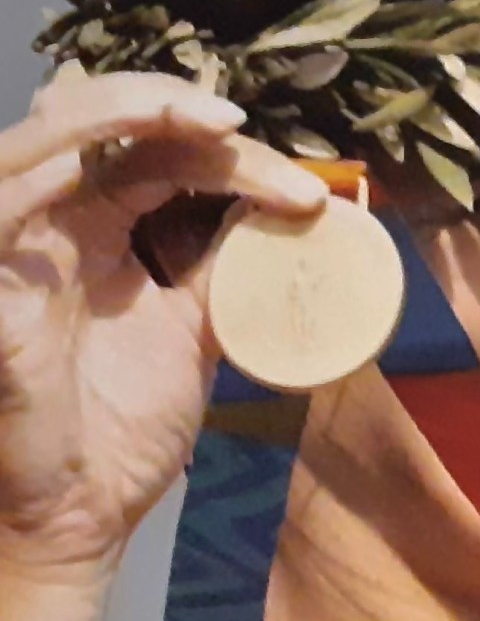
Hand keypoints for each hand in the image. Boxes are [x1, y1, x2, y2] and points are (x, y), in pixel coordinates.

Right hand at [0, 66, 325, 579]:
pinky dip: (45, 164)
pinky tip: (109, 159)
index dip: (232, 156)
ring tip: (205, 123)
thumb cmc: (125, 425)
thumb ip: (228, 265)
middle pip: (98, 118)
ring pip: (46, 135)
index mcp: (99, 227)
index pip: (160, 155)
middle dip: (169, 104)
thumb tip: (288, 213)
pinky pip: (1, 204)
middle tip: (239, 123)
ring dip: (121, 111)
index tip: (308, 195)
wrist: (82, 516)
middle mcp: (52, 222)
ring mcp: (15, 248)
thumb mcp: (198, 327)